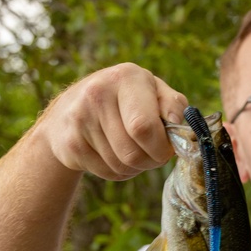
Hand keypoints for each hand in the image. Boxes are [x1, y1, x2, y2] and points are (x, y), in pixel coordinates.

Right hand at [38, 63, 187, 180]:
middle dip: (151, 161)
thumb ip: (173, 104)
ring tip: (132, 150)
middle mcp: (98, 93)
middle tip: (153, 154)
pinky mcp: (69, 143)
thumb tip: (180, 122)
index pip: (144, 127)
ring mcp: (80, 118)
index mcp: (127, 78)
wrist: (70, 108)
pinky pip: (107, 172)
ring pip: (122, 166)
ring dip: (135, 167)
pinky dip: (118, 172)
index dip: (160, 147)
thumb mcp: (152, 91)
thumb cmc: (126, 100)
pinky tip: (114, 154)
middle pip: (133, 153)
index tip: (167, 147)